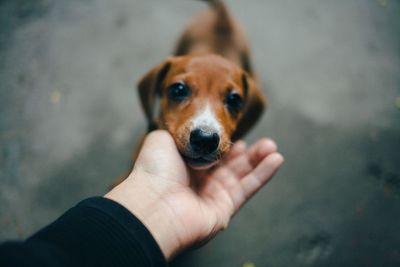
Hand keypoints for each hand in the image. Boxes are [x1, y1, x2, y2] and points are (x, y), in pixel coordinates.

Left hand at [105, 130, 282, 259]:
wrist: (153, 203)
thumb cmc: (154, 170)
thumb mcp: (161, 138)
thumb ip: (180, 130)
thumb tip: (193, 128)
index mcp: (185, 165)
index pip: (212, 154)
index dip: (226, 144)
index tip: (237, 134)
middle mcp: (200, 181)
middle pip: (230, 165)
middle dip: (248, 152)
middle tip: (263, 141)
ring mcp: (213, 196)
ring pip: (242, 176)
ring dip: (259, 160)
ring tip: (272, 147)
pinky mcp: (225, 209)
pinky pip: (248, 189)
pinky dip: (263, 174)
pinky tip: (276, 160)